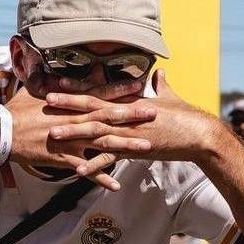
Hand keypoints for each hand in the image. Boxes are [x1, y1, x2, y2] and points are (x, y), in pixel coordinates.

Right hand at [4, 86, 156, 189]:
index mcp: (71, 104)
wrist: (2, 132)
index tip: (140, 85)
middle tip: (155, 114)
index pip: (100, 94)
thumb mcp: (36, 89)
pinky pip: (86, 170)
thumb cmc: (17, 110)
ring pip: (104, 143)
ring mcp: (71, 141)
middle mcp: (76, 121)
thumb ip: (52, 82)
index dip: (121, 90)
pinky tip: (116, 184)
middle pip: (110, 118)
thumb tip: (57, 70)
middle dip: (133, 116)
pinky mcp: (64, 159)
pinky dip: (101, 178)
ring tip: (148, 148)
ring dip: (127, 146)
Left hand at [47, 70, 227, 172]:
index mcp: (129, 101)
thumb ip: (160, 85)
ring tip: (52, 134)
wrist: (197, 133)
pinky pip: (111, 158)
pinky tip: (78, 170)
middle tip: (46, 100)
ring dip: (74, 133)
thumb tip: (159, 73)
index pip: (99, 91)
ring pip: (96, 131)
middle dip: (68, 104)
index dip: (78, 86)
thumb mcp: (170, 96)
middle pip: (92, 108)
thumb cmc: (185, 114)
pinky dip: (94, 165)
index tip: (59, 82)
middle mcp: (126, 114)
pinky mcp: (135, 149)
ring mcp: (129, 132)